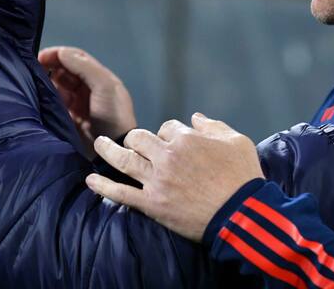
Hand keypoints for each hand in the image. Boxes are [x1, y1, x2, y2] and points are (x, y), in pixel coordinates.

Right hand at [39, 47, 136, 154]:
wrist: (114, 148)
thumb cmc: (113, 114)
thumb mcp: (104, 85)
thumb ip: (83, 67)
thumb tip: (61, 53)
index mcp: (99, 77)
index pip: (77, 58)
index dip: (59, 54)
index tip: (41, 56)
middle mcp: (88, 88)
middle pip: (66, 70)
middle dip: (51, 66)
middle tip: (34, 68)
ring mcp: (78, 103)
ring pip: (58, 86)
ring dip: (48, 82)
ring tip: (37, 83)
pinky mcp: (70, 117)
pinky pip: (55, 103)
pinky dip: (48, 98)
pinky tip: (40, 97)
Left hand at [85, 113, 263, 241]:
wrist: (242, 216)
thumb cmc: (244, 177)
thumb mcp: (237, 141)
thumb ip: (214, 126)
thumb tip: (195, 117)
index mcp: (187, 139)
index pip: (168, 126)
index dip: (168, 133)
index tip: (172, 141)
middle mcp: (167, 156)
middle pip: (139, 138)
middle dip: (137, 138)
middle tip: (135, 143)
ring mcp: (157, 180)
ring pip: (124, 159)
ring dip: (108, 150)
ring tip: (99, 143)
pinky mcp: (152, 204)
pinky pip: (121, 193)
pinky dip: (103, 187)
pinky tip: (90, 181)